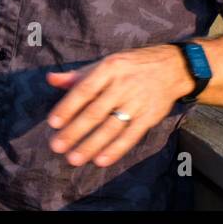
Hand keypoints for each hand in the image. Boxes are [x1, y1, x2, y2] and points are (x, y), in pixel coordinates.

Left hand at [44, 43, 191, 168]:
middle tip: (57, 146)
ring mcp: (137, 102)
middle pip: (95, 112)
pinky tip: (100, 160)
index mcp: (109, 68)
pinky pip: (130, 136)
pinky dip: (115, 149)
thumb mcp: (106, 63)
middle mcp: (123, 85)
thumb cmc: (132, 66)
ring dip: (91, 145)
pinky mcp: (149, 116)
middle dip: (75, 131)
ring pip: (111, 127)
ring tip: (74, 158)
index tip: (53, 123)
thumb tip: (50, 79)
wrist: (172, 67)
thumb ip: (78, 75)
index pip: (85, 90)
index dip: (68, 107)